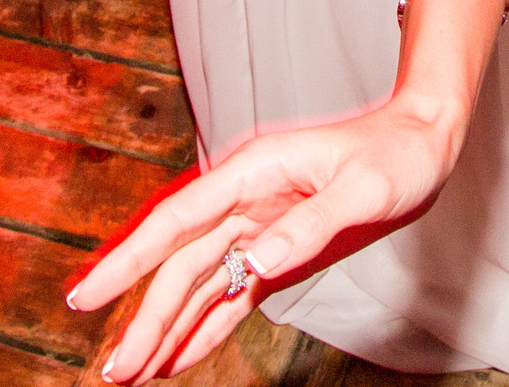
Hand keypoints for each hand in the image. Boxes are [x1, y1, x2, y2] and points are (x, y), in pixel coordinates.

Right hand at [67, 99, 460, 382]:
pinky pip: (230, 297)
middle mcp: (243, 202)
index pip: (174, 223)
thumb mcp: (362, 189)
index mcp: (251, 173)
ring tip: (131, 376)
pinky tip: (176, 360)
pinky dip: (203, 329)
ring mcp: (257, 229)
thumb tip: (253, 263)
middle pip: (179, 267)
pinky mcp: (276, 254)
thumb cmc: (396, 153)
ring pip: (198, 287)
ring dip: (165, 330)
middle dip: (143, 319)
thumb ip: (308, 224)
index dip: (127, 262)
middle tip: (112, 371)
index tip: (86, 296)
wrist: (423, 145)